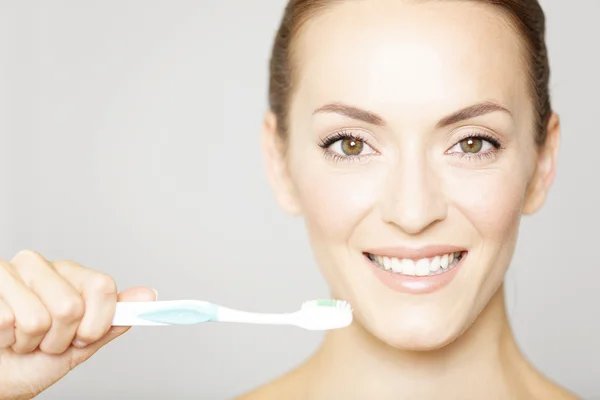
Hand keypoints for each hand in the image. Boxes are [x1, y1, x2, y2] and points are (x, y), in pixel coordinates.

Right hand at [0, 250, 155, 399]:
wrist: (1, 376)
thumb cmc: (36, 359)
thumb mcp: (82, 344)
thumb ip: (114, 320)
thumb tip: (148, 297)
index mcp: (71, 273)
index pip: (103, 287)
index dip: (97, 322)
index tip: (84, 336)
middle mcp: (43, 266)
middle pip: (72, 306)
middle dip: (61, 338)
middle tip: (46, 340)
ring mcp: (11, 272)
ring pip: (39, 318)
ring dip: (32, 342)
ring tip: (23, 338)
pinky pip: (8, 322)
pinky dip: (6, 340)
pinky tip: (3, 335)